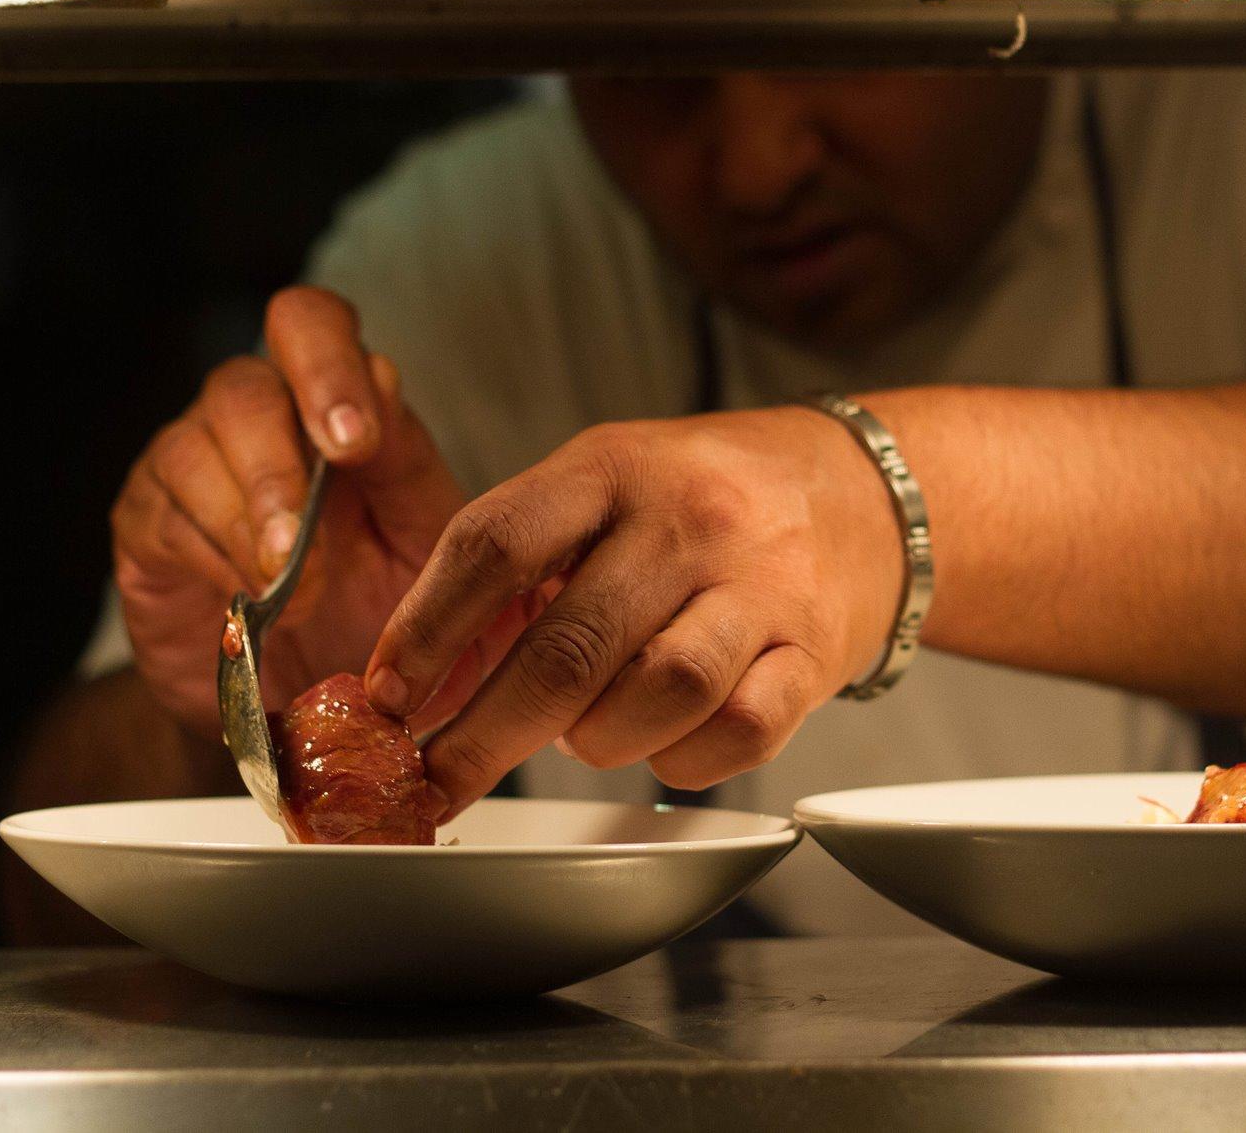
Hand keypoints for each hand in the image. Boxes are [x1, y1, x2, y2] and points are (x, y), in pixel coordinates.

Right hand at [110, 286, 479, 733]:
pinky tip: (249, 599)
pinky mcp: (147, 524)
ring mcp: (191, 464)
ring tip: (292, 587)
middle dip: (280, 461)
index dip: (329, 366)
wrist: (309, 702)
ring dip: (250, 522)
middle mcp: (255, 416)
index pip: (312, 324)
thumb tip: (385, 380)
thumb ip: (408, 463)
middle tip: (308, 532)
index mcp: (332, 402)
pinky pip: (164, 516)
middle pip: (242, 384)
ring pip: (194, 449)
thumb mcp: (424, 542)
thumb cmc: (378, 611)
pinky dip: (214, 558)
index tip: (356, 443)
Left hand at [365, 407, 903, 816]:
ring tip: (586, 732)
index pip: (495, 543)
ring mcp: (761, 587)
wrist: (861, 494)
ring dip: (597, 739)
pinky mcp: (815, 654)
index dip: (425, 629)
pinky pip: (739, 734)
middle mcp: (691, 520)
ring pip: (657, 693)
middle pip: (567, 646)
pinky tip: (665, 741)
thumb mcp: (603, 487)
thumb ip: (513, 566)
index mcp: (614, 468)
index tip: (384, 696)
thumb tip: (414, 682)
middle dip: (484, 733)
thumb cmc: (704, 501)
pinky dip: (684, 759)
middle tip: (437, 778)